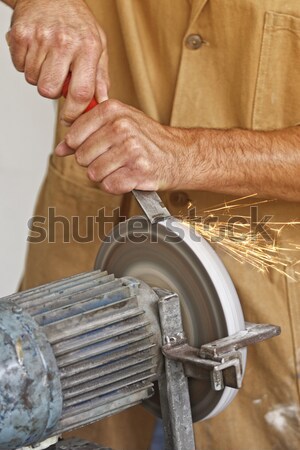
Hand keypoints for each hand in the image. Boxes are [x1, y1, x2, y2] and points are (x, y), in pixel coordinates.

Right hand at [6, 0, 108, 123]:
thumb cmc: (76, 22)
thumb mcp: (98, 46)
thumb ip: (100, 77)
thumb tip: (101, 104)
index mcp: (87, 48)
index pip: (81, 93)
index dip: (74, 112)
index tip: (70, 118)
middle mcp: (64, 42)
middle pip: (49, 90)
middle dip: (52, 91)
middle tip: (57, 77)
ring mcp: (40, 37)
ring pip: (33, 80)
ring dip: (40, 75)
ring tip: (49, 58)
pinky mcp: (20, 35)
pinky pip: (19, 66)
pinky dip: (26, 63)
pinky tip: (37, 51)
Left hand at [55, 100, 198, 193]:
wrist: (180, 155)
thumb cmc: (149, 140)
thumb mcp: (117, 124)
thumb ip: (86, 132)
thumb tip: (61, 148)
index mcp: (113, 110)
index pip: (73, 135)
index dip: (79, 147)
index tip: (94, 147)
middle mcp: (122, 127)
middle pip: (82, 157)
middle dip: (94, 163)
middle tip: (113, 158)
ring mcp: (131, 149)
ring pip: (94, 174)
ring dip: (106, 176)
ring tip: (121, 167)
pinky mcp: (139, 171)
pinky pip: (109, 186)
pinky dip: (116, 186)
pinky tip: (128, 177)